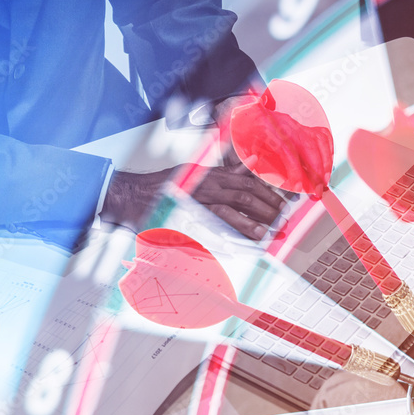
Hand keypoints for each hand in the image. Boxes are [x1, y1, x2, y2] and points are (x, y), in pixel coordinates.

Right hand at [101, 162, 285, 239]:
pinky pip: (215, 220)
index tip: (282, 202)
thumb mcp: (194, 177)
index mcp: (211, 175)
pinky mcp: (188, 212)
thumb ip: (220, 179)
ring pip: (235, 203)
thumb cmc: (162, 190)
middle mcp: (207, 182)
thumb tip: (245, 175)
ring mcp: (198, 196)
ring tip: (268, 231)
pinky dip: (231, 229)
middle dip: (268, 205)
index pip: (247, 179)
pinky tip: (241, 239)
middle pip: (247, 190)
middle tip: (282, 219)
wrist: (132, 195)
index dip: (268, 191)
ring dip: (255, 217)